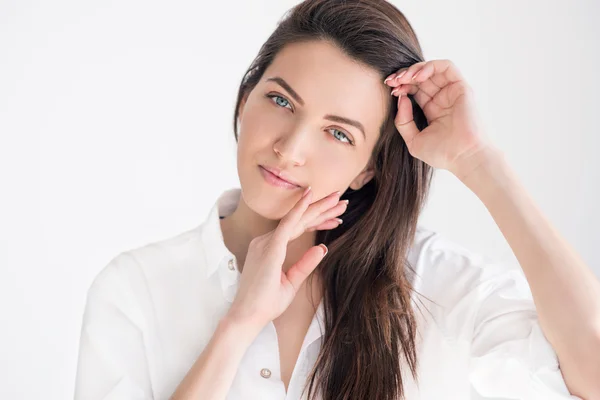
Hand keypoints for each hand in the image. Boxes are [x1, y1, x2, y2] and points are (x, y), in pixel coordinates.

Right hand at [226, 187, 347, 329]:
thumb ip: (305, 264)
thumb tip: (322, 248)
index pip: (297, 229)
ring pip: (297, 220)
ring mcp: (266, 243)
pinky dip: (299, 210)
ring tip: (338, 199)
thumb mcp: (291, 283)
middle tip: (341, 200)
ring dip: (318, 208)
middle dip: (322, 209)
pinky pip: (287, 225)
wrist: (247, 317)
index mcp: (269, 249)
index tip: (336, 216)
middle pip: (299, 221)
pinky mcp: (270, 248)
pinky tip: (309, 198)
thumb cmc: (265, 303)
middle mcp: (265, 242)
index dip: (317, 221)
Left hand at [384, 59, 493, 177]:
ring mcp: (452, 92)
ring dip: (414, 69)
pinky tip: (417, 76)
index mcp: (432, 109)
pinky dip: (430, 66)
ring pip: (432, 69)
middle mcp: (442, 98)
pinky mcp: (461, 87)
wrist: (463, 158)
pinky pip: (446, 66)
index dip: (400, 86)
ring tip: (403, 78)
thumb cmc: (442, 154)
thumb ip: (403, 121)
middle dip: (403, 76)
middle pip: (420, 77)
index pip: (414, 89)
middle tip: (391, 82)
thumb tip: (401, 98)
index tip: (390, 90)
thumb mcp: (413, 140)